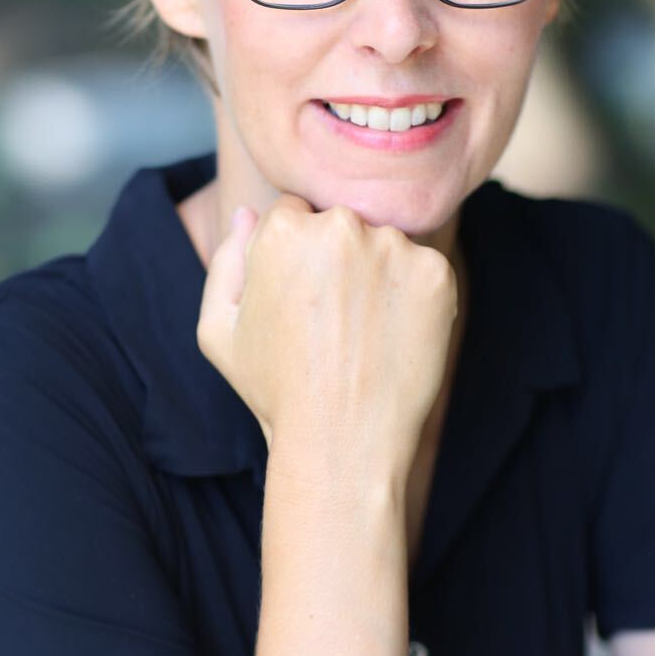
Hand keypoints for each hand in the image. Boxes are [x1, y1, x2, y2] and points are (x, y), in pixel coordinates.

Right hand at [196, 194, 457, 478]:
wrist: (342, 441)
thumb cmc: (275, 391)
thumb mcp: (219, 331)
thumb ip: (227, 261)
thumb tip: (249, 214)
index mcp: (283, 230)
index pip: (295, 214)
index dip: (297, 259)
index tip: (303, 302)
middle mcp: (339, 226)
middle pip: (342, 223)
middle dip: (339, 260)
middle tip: (335, 322)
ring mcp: (392, 248)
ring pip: (386, 245)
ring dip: (380, 276)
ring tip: (364, 335)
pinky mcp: (435, 274)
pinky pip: (424, 270)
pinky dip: (415, 298)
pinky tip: (394, 338)